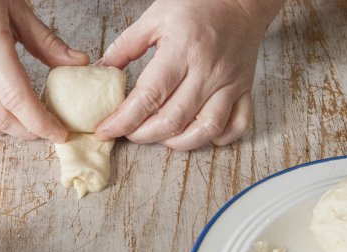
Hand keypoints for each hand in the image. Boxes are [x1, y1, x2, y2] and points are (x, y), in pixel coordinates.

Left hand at [95, 0, 283, 150]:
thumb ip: (125, 46)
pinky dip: (218, 138)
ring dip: (178, 142)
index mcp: (182, 50)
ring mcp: (229, 83)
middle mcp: (208, 71)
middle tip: (128, 133)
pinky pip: (237, 125)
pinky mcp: (244, 90)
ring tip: (160, 137)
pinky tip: (198, 134)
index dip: (124, 119)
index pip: (149, 96)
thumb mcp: (154, 17)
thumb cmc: (197, 5)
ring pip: (206, 129)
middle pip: (173, 120)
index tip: (106, 130)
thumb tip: (102, 70)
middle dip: (144, 135)